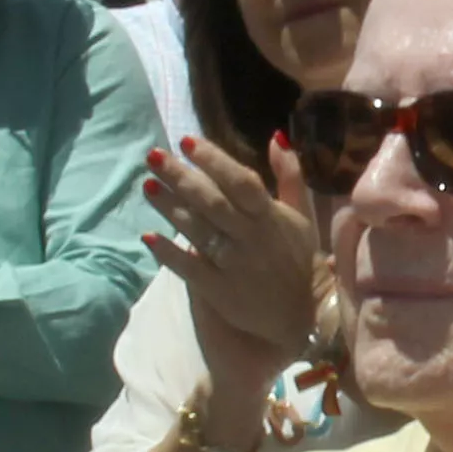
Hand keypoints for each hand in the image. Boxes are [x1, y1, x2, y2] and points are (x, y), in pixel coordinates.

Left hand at [144, 127, 320, 373]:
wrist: (305, 314)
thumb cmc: (300, 258)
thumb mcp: (303, 215)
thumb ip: (290, 176)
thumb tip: (274, 137)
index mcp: (270, 216)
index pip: (240, 182)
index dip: (214, 160)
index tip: (187, 140)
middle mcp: (250, 237)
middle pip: (211, 202)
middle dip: (180, 177)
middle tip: (153, 155)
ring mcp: (232, 265)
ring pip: (197, 230)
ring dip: (169, 208)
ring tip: (147, 185)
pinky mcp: (218, 290)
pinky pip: (188, 268)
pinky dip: (168, 252)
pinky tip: (147, 236)